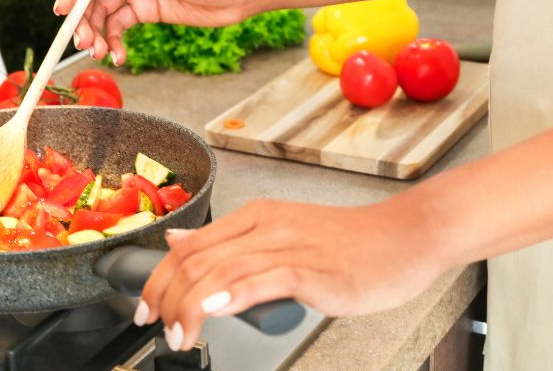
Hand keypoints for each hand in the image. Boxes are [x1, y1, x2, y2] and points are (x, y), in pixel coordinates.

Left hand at [135, 198, 444, 350]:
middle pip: (195, 258)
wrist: (407, 238)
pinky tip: (213, 309)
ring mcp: (290, 246)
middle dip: (165, 297)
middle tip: (156, 328)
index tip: (145, 307)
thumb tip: (179, 241)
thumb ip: (231, 240)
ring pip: (221, 270)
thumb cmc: (350, 243)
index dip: (157, 278)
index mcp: (256, 216)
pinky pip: (264, 278)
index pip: (188, 245)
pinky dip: (232, 294)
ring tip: (179, 335)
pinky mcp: (314, 269)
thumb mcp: (281, 231)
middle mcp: (267, 225)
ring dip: (190, 307)